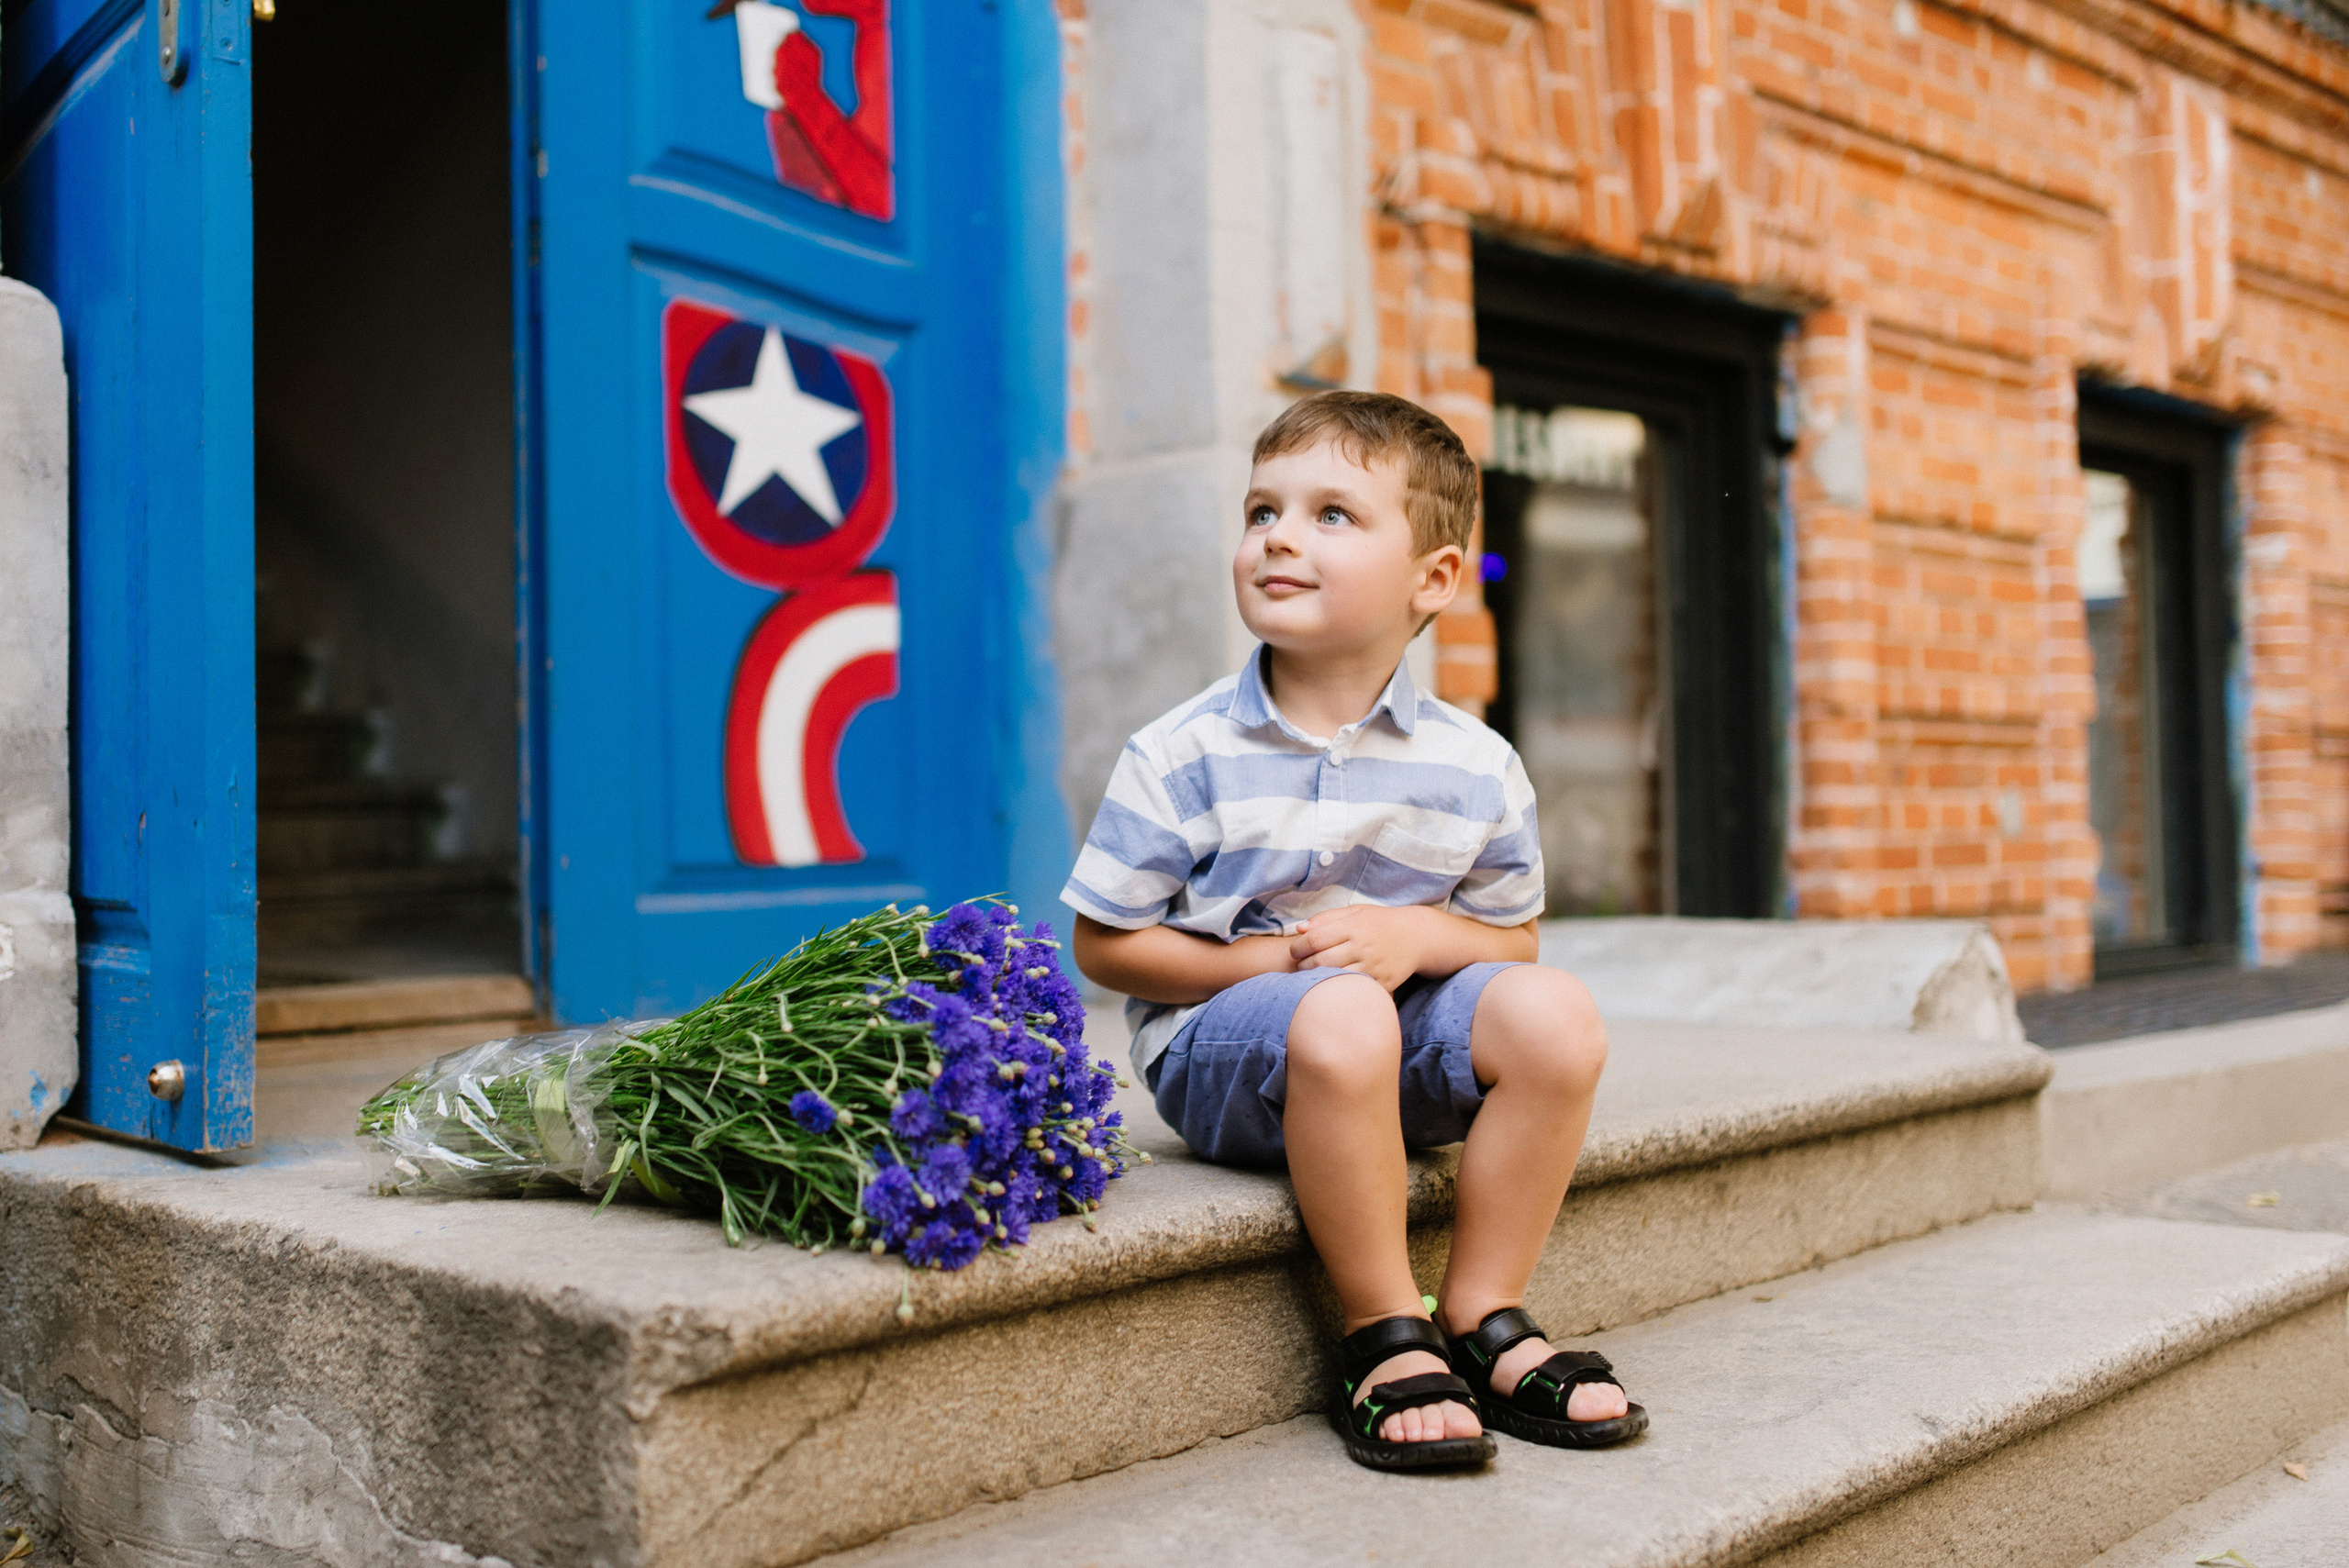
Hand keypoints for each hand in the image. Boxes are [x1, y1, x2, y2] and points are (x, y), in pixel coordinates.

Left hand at [1287, 904, 1429, 991]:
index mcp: (1354, 926)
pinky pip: (1355, 991)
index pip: (1315, 939)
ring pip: (1336, 979)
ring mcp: (1374, 966)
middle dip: (1304, 966)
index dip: (1298, 947)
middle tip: (1300, 966)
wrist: (1416, 936)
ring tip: (1313, 977)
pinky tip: (1333, 988)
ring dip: (1319, 981)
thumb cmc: (1379, 923)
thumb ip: (1326, 918)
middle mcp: (1363, 946)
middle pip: (1322, 962)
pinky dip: (1341, 991)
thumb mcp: (1355, 911)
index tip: (1295, 951)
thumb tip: (1299, 929)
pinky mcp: (1384, 982)